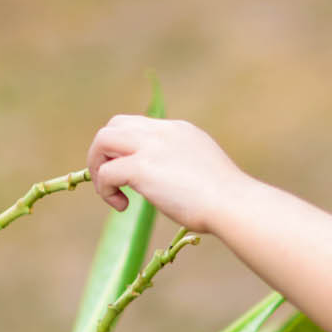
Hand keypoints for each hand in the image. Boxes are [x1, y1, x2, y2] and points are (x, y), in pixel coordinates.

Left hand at [87, 115, 245, 234]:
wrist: (234, 205)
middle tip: (111, 181)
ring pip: (103, 140)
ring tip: (109, 192)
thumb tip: (171, 186)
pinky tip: (121, 206)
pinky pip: (106, 172)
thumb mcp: (204, 172)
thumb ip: (184, 168)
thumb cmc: (227, 200)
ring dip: (97, 166)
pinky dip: (105, 190)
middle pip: (114, 125)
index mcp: (179, 131)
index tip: (129, 174)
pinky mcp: (141, 167)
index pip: (138, 126)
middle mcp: (162, 132)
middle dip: (104, 152)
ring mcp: (150, 147)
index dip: (126, 148)